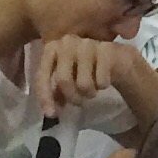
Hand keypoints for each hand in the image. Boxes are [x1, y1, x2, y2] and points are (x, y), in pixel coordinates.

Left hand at [31, 34, 150, 117]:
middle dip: (72, 97)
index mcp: (52, 48)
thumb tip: (51, 111)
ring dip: (89, 93)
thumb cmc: (85, 68)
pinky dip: (102, 86)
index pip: (42, 75)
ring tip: (92, 90)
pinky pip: (101, 81)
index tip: (51, 115)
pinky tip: (103, 81)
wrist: (115, 57)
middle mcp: (67, 42)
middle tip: (79, 102)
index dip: (45, 97)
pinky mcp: (106, 49)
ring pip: (83, 83)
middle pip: (63, 79)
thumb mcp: (66, 79)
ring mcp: (87, 44)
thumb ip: (56, 92)